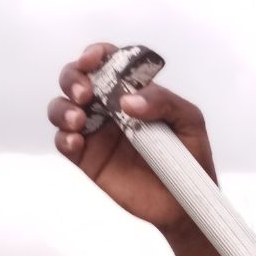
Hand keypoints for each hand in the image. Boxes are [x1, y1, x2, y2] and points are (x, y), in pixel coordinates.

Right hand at [48, 42, 217, 237]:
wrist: (188, 201)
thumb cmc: (192, 157)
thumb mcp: (189, 122)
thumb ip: (163, 102)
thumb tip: (127, 100)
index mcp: (133, 92)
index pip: (108, 63)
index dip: (96, 54)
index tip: (94, 60)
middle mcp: (110, 108)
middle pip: (76, 79)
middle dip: (73, 78)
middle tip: (86, 94)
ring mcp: (96, 133)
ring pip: (62, 107)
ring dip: (63, 108)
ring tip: (79, 120)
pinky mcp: (88, 158)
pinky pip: (64, 142)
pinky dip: (63, 137)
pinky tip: (76, 141)